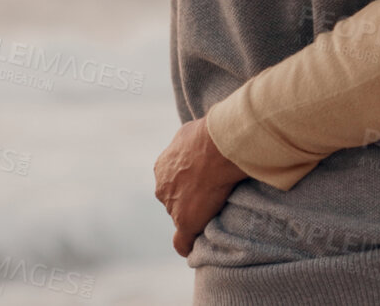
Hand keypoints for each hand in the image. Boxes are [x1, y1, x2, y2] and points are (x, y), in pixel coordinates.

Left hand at [154, 116, 248, 256]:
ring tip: (212, 214)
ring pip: (180, 216)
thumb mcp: (191, 131)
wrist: (217, 147)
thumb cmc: (209, 135)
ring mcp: (173, 205)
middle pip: (174, 199)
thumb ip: (188, 141)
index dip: (187, 182)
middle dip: (187, 199)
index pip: (172, 181)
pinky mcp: (185, 221)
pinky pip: (182, 241)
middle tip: (211, 196)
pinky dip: (186, 245)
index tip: (202, 181)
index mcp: (163, 166)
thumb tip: (196, 136)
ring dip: (192, 217)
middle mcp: (162, 186)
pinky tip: (192, 248)